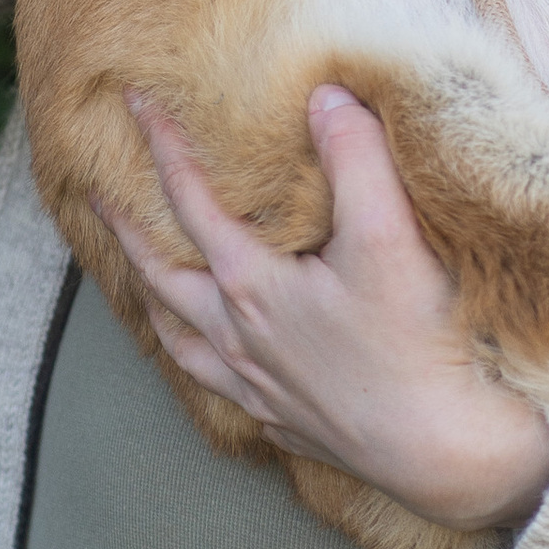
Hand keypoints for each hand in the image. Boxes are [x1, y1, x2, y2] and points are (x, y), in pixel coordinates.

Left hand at [101, 86, 548, 537]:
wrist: (450, 452)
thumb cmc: (417, 342)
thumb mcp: (388, 233)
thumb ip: (354, 156)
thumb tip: (323, 96)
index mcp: (252, 287)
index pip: (191, 202)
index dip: (161, 147)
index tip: (133, 103)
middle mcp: (241, 340)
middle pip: (164, 279)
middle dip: (128, 233)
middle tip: (98, 200)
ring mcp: (261, 390)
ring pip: (186, 346)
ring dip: (158, 308)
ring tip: (146, 290)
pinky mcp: (291, 425)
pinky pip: (230, 393)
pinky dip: (212, 369)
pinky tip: (226, 365)